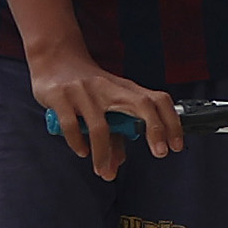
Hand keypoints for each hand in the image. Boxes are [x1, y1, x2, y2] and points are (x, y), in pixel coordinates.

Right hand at [30, 45, 179, 177]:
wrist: (53, 57)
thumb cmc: (84, 85)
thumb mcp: (104, 105)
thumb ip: (112, 136)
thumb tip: (114, 167)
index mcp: (124, 89)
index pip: (157, 100)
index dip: (171, 122)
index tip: (175, 146)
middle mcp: (108, 88)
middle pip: (142, 104)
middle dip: (156, 129)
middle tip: (160, 153)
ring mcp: (84, 91)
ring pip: (100, 127)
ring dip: (103, 154)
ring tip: (102, 171)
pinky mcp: (60, 96)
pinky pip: (71, 125)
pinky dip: (78, 143)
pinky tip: (82, 152)